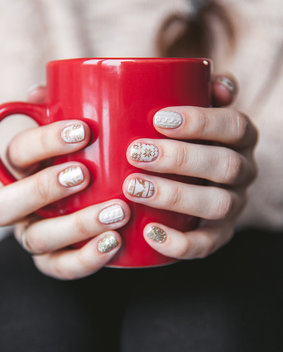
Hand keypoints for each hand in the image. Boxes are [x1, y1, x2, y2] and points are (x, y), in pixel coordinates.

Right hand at [0, 86, 129, 279]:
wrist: (97, 203)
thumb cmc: (86, 159)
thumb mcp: (77, 134)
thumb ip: (61, 109)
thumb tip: (40, 90)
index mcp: (20, 169)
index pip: (17, 152)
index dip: (44, 141)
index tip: (84, 130)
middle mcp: (17, 204)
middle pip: (4, 204)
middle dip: (41, 188)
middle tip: (85, 175)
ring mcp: (32, 235)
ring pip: (35, 238)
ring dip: (74, 225)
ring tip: (118, 211)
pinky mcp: (52, 261)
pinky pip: (59, 267)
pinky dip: (85, 259)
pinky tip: (114, 243)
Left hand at [123, 75, 257, 258]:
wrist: (178, 179)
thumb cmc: (172, 136)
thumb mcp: (181, 109)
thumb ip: (190, 90)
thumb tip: (216, 83)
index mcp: (238, 138)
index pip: (233, 125)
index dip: (201, 122)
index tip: (158, 119)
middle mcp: (241, 172)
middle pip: (225, 165)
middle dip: (180, 159)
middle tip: (136, 153)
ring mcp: (231, 206)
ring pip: (217, 204)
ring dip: (175, 195)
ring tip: (132, 188)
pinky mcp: (215, 235)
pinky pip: (205, 245)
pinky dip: (179, 242)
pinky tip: (149, 232)